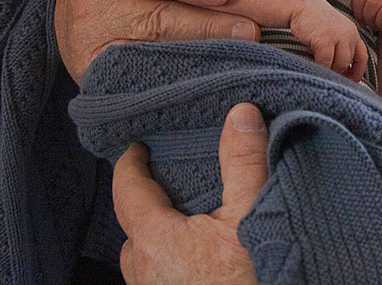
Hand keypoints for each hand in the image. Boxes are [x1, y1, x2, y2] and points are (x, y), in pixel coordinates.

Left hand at [113, 103, 267, 284]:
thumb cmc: (249, 282)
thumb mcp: (252, 216)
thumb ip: (243, 164)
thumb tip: (240, 113)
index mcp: (157, 242)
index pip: (129, 194)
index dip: (130, 167)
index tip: (135, 148)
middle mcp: (146, 274)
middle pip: (133, 231)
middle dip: (145, 205)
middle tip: (166, 183)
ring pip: (144, 261)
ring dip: (156, 239)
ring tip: (184, 223)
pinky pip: (158, 280)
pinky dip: (169, 263)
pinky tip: (196, 263)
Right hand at [288, 0, 368, 82]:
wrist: (299, 5)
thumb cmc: (313, 21)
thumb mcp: (333, 32)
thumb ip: (340, 47)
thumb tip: (343, 72)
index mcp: (353, 32)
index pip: (363, 57)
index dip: (358, 71)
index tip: (349, 80)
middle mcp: (349, 34)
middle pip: (350, 62)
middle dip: (339, 72)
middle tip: (328, 74)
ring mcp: (338, 36)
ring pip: (341, 64)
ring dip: (330, 70)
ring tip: (319, 66)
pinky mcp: (325, 40)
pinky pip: (326, 63)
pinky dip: (321, 68)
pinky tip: (314, 66)